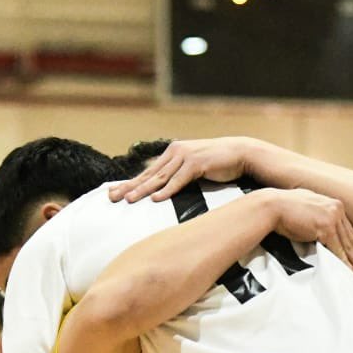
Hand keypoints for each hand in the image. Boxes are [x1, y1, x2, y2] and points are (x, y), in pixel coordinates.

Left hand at [108, 138, 255, 202]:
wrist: (240, 153)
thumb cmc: (218, 163)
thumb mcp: (193, 165)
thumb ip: (178, 172)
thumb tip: (163, 187)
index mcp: (172, 152)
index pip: (148, 171)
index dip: (130, 182)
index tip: (114, 192)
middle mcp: (175, 152)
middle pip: (149, 173)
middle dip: (129, 186)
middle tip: (112, 197)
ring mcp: (185, 156)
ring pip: (160, 177)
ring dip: (144, 190)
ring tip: (129, 200)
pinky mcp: (197, 163)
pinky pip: (179, 180)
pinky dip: (167, 190)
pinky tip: (156, 198)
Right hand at [267, 189, 352, 283]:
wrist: (272, 206)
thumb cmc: (284, 210)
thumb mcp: (307, 210)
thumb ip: (319, 217)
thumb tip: (321, 231)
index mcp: (334, 205)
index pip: (349, 232)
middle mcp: (337, 209)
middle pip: (352, 240)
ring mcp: (333, 218)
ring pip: (349, 247)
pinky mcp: (326, 228)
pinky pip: (338, 250)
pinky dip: (346, 264)